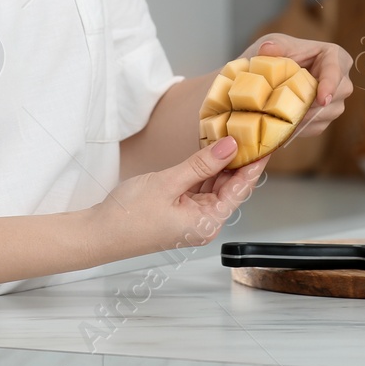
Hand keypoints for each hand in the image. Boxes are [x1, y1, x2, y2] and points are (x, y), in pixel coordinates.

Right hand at [91, 136, 266, 258]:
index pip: (240, 189)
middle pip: (230, 187)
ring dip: (220, 164)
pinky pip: (199, 189)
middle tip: (247, 131)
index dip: (253, 164)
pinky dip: (204, 171)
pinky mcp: (180, 213)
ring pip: (214, 186)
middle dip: (238, 160)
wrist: (99, 233)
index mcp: (207, 222)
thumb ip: (201, 164)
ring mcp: (192, 219)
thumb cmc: (128, 216)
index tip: (265, 143)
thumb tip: (230, 146)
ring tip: (230, 137)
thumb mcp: (168, 183)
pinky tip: (208, 153)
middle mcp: (204, 224)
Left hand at [241, 32, 352, 139]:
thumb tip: (266, 49)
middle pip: (337, 95)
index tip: (322, 99)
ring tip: (284, 116)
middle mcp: (340, 80)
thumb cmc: (280, 52)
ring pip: (329, 114)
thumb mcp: (277, 44)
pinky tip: (285, 124)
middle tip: (294, 110)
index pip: (336, 72)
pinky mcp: (325, 118)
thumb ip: (274, 46)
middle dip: (315, 104)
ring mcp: (335, 101)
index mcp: (335, 57)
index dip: (330, 86)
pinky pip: (318, 127)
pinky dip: (301, 127)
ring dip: (307, 116)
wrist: (271, 73)